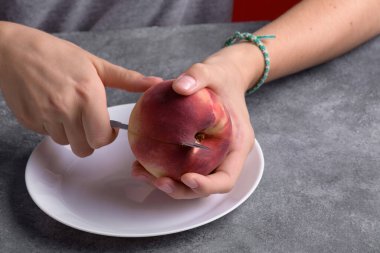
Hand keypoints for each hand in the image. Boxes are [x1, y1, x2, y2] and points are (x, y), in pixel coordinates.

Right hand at [0, 22, 161, 156]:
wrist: (15, 50)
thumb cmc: (58, 55)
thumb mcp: (96, 65)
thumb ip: (128, 79)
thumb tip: (155, 83)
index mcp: (87, 96)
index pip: (101, 138)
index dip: (107, 136)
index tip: (108, 128)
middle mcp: (66, 109)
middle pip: (84, 148)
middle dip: (91, 139)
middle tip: (91, 123)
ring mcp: (45, 116)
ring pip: (66, 142)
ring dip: (71, 133)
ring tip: (69, 110)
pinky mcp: (29, 120)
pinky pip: (47, 135)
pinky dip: (53, 127)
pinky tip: (52, 107)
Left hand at [132, 43, 259, 198]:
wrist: (222, 78)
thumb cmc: (222, 77)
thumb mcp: (213, 71)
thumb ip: (198, 76)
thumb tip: (179, 86)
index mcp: (236, 146)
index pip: (225, 178)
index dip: (207, 185)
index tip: (187, 177)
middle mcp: (223, 157)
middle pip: (204, 188)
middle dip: (180, 189)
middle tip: (157, 180)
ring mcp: (209, 157)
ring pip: (187, 180)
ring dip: (165, 183)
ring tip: (139, 172)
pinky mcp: (194, 153)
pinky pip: (178, 165)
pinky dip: (160, 167)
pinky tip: (139, 159)